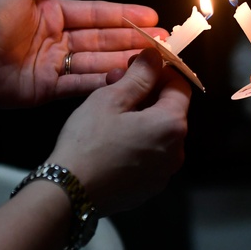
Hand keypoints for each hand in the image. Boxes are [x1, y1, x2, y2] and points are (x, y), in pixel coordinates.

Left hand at [0, 0, 166, 107]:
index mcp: (53, 14)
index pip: (97, 14)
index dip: (125, 15)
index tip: (151, 16)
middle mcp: (58, 39)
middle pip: (103, 40)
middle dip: (134, 40)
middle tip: (164, 43)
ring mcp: (56, 65)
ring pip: (98, 63)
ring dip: (125, 61)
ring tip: (154, 62)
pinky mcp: (49, 88)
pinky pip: (82, 85)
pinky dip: (103, 83)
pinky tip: (126, 79)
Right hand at [47, 47, 191, 215]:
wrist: (70, 193)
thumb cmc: (88, 142)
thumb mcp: (111, 100)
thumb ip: (139, 76)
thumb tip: (156, 57)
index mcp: (171, 125)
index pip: (180, 86)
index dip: (160, 71)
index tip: (135, 66)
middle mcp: (176, 151)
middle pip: (170, 111)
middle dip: (147, 93)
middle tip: (114, 85)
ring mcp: (164, 173)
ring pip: (159, 134)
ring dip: (141, 118)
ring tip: (110, 112)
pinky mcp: (149, 187)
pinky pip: (150, 156)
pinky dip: (137, 142)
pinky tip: (111, 140)